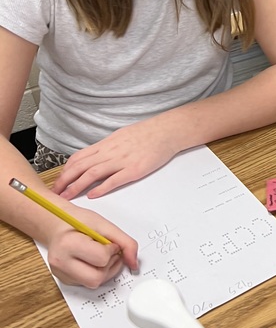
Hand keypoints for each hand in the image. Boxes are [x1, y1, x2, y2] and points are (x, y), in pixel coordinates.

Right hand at [45, 211, 138, 288]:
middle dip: (109, 265)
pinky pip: (88, 283)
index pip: (102, 259)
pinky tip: (92, 261)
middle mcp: (60, 263)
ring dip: (105, 271)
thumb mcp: (104, 225)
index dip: (112, 250)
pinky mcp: (64, 280)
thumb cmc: (78, 222)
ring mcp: (61, 274)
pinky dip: (96, 273)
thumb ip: (125, 242)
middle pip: (97, 278)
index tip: (109, 242)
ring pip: (94, 283)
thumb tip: (134, 263)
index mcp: (68, 244)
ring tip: (101, 256)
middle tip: (109, 252)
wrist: (58, 226)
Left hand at [50, 119, 178, 199]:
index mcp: (106, 144)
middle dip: (65, 180)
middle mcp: (111, 151)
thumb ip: (107, 148)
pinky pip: (115, 180)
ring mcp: (123, 160)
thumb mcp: (121, 136)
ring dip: (77, 186)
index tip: (59, 180)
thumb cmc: (147, 133)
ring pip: (93, 173)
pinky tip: (93, 195)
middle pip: (81, 166)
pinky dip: (102, 188)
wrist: (166, 131)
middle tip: (56, 192)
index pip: (79, 157)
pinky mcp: (135, 169)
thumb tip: (95, 157)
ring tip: (68, 196)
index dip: (66, 170)